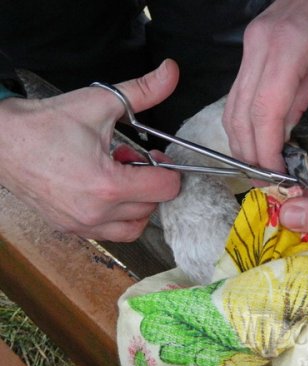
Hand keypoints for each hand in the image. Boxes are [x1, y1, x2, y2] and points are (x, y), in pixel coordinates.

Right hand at [0, 59, 180, 240]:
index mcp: (107, 185)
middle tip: (134, 161)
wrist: (0, 142)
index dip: (169, 169)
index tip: (157, 157)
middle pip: (153, 206)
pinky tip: (106, 191)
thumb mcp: (100, 102)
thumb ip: (143, 90)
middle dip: (151, 182)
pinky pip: (112, 232)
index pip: (166, 188)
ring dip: (138, 203)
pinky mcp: (71, 228)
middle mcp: (96, 212)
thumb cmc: (45, 124)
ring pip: (135, 226)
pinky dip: (119, 215)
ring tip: (121, 178)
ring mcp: (82, 225)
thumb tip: (171, 72)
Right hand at [223, 0, 307, 175]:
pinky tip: (266, 141)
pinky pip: (242, 96)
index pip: (264, 112)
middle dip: (252, 154)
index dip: (267, 152)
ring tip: (268, 167)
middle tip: (271, 180)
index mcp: (286, 44)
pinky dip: (251, 124)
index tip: (279, 177)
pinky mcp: (254, 51)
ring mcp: (252, 46)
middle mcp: (258, 45)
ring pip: (234, 108)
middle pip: (240, 114)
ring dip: (247, 142)